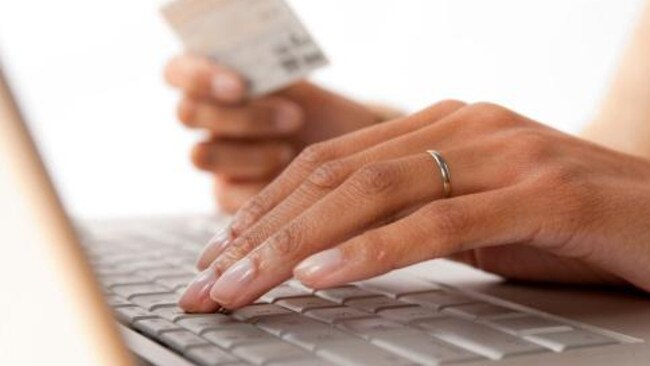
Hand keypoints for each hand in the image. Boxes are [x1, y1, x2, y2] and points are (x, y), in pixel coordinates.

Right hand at [164, 55, 384, 212]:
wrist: (347, 150)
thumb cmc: (320, 109)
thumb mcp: (302, 88)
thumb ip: (271, 75)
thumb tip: (264, 71)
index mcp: (215, 79)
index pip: (178, 71)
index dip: (199, 76)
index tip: (241, 85)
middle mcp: (208, 118)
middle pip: (188, 114)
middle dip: (242, 117)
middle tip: (295, 117)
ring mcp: (215, 156)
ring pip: (201, 154)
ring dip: (248, 153)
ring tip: (291, 152)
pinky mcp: (227, 193)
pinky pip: (224, 194)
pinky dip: (257, 188)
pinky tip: (288, 183)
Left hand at [179, 100, 649, 311]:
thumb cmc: (568, 223)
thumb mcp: (473, 217)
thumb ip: (410, 216)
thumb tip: (332, 247)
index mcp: (442, 125)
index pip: (329, 164)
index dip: (266, 206)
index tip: (220, 251)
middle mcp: (464, 125)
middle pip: (335, 178)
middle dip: (261, 232)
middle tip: (209, 280)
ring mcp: (502, 152)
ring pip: (372, 195)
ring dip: (295, 246)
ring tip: (241, 285)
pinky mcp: (539, 191)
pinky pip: (437, 222)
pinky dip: (372, 251)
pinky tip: (321, 278)